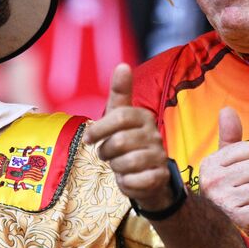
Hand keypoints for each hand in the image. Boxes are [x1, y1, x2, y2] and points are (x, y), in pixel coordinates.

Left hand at [85, 64, 172, 211]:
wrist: (147, 175)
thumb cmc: (127, 143)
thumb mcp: (119, 117)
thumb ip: (119, 93)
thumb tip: (123, 65)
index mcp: (143, 117)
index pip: (120, 116)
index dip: (99, 129)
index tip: (88, 139)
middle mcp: (154, 134)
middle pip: (119, 141)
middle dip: (105, 151)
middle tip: (106, 154)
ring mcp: (160, 155)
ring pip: (126, 162)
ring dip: (116, 167)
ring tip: (119, 165)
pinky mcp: (160, 176)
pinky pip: (137, 180)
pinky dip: (127, 182)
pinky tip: (128, 178)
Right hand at [199, 107, 248, 229]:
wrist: (213, 234)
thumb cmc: (225, 196)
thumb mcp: (223, 165)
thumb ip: (229, 139)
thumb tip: (227, 109)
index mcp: (210, 164)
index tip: (242, 176)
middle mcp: (212, 180)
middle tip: (245, 193)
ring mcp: (223, 199)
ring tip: (245, 205)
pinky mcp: (236, 218)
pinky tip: (246, 218)